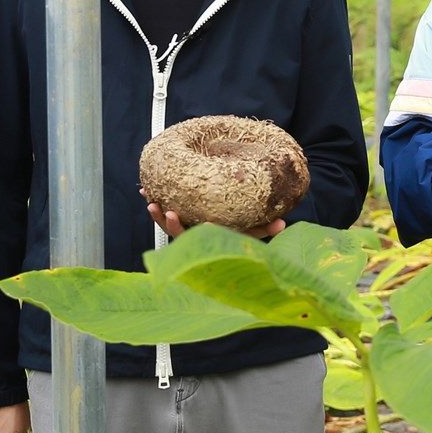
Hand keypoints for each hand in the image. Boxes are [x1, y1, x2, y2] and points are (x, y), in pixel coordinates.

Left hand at [142, 193, 284, 240]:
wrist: (225, 241)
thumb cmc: (241, 233)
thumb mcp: (254, 232)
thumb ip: (266, 229)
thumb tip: (284, 223)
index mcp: (213, 241)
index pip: (207, 239)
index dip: (208, 232)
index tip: (204, 224)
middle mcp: (198, 240)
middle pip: (183, 236)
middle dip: (173, 226)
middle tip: (170, 213)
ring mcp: (186, 231)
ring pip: (170, 226)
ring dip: (159, 216)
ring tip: (151, 203)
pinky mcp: (177, 220)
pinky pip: (164, 213)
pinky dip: (156, 204)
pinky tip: (147, 191)